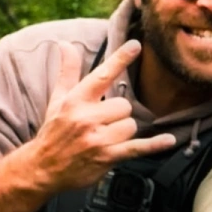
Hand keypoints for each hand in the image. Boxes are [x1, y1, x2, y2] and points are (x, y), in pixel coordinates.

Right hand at [27, 39, 177, 191]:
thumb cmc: (54, 131)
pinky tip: (169, 140)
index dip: (120, 59)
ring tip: (106, 138)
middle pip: (124, 105)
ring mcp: (97, 138)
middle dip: (118, 114)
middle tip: (103, 123)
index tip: (136, 45)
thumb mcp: (57, 99)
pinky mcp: (107, 157)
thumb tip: (65, 43)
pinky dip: (154, 145)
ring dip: (123, 132)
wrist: (42, 168)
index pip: (102, 75)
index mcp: (76, 100)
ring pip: (131, 125)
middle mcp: (87, 117)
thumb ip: (67, 71)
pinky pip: (137, 147)